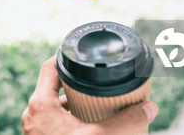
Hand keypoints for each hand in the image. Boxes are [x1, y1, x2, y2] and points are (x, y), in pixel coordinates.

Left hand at [22, 57, 156, 134]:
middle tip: (97, 82)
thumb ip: (127, 122)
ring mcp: (35, 129)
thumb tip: (150, 108)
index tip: (82, 55)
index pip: (50, 67)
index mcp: (40, 104)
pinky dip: (70, 121)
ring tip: (96, 103)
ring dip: (73, 105)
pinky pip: (55, 123)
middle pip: (54, 87)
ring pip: (55, 108)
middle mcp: (33, 114)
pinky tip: (88, 126)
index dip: (65, 57)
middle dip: (76, 85)